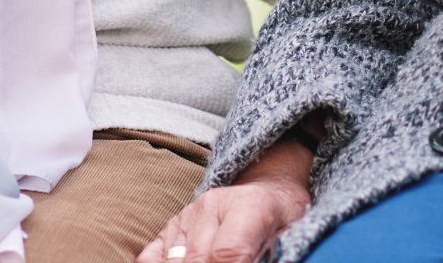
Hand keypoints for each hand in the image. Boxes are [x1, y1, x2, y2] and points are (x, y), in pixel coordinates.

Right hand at [138, 137, 312, 262]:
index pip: (229, 253)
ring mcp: (188, 214)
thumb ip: (278, 253)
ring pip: (174, 261)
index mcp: (251, 206)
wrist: (268, 186)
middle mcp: (212, 205)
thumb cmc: (281, 219)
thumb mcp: (292, 235)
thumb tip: (257, 259)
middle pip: (198, 260)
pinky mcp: (172, 225)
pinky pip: (150, 256)